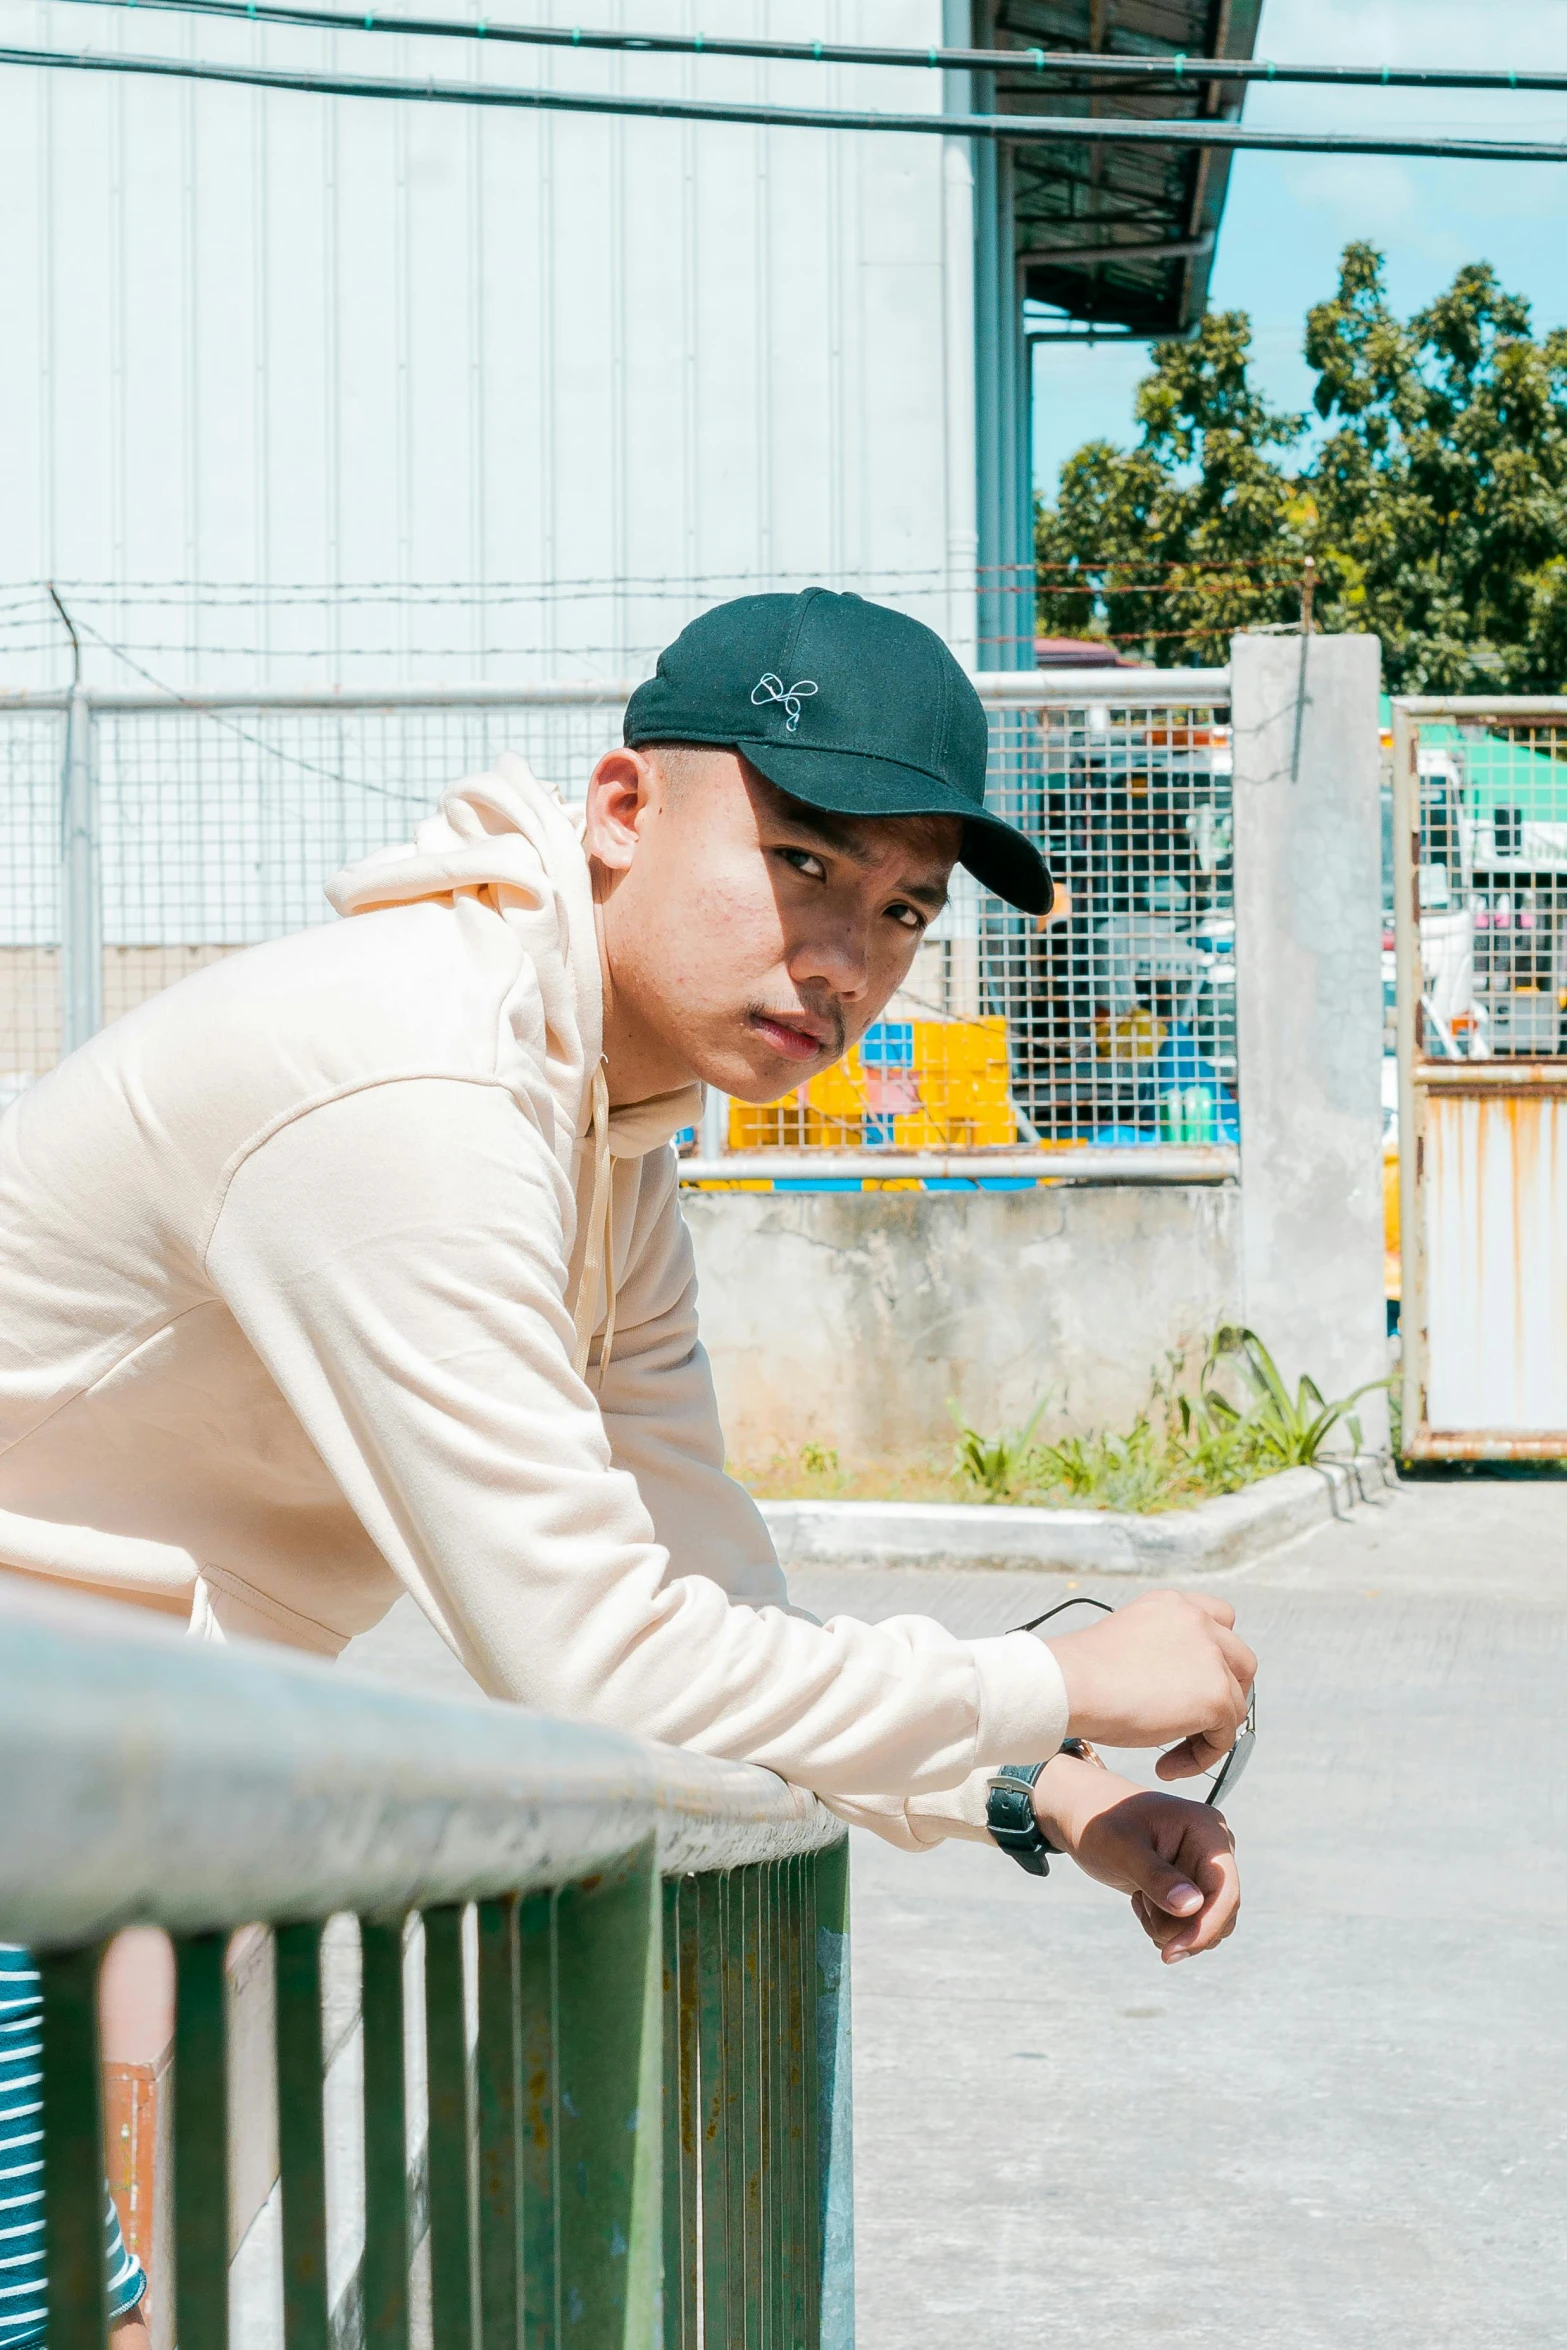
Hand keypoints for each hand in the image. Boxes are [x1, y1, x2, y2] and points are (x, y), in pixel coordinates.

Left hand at [1034, 1755, 1239, 1963]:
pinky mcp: (1193, 1888)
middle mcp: (1214, 1850)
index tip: (1170, 1953)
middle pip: (1217, 1914)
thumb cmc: (1099, 1823)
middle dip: (1177, 1926)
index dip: (1205, 1928)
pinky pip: (1191, 1926)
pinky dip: (1164, 1925)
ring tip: (1139, 1897)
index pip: (1225, 1890)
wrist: (1084, 1816)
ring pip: (1204, 1926)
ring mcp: (1204, 1870)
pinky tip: (1141, 1899)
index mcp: (1207, 1829)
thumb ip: (1155, 1876)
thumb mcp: (1120, 1847)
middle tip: (1139, 1902)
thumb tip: (1192, 1907)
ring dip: (1168, 1928)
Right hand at [1044, 1588, 1254, 1774]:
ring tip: (1170, 1754)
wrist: (1070, 1685)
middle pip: (1241, 1661)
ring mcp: (1211, 1657)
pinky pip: (1224, 1737)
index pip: (1220, 1618)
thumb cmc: (1082, 1676)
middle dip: (1226, 1693)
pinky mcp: (1215, 1696)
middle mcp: (1198, 1621)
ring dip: (1209, 1733)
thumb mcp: (1129, 1646)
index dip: (1217, 1654)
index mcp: (1173, 1605)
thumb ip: (1161, 1653)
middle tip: (1197, 1723)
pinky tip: (1166, 1766)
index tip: (1194, 1683)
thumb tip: (1179, 1690)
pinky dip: (1200, 1757)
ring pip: (1235, 1704)